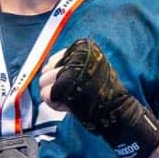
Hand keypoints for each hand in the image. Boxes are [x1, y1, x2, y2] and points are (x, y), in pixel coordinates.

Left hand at [41, 39, 158, 157]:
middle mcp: (75, 55)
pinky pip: (46, 94)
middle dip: (53, 86)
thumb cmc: (101, 92)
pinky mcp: (64, 84)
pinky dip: (53, 103)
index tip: (71, 86)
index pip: (53, 61)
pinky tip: (67, 105)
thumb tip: (44, 72)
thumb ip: (68, 66)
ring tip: (70, 99)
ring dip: (53, 94)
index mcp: (82, 48)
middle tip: (68, 95)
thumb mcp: (89, 69)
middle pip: (46, 70)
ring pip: (43, 82)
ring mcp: (69, 69)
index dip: (58, 76)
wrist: (115, 109)